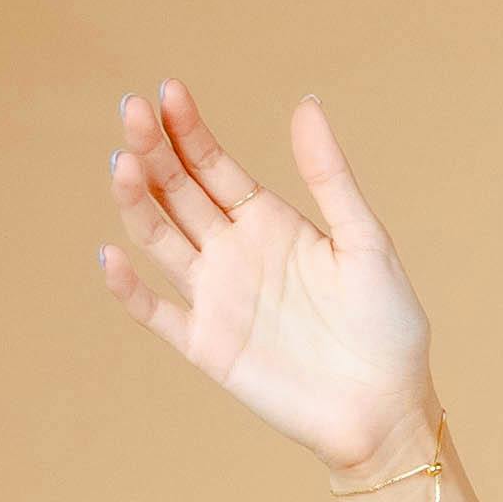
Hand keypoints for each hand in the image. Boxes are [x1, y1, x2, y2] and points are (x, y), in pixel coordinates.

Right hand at [94, 82, 431, 475]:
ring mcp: (216, 297)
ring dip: (137, 202)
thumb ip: (331, 177)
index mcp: (268, 221)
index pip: (213, 164)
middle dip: (154, 151)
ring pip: (160, 239)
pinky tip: (114, 254)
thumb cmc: (388, 327)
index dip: (188, 129)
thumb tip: (307, 105)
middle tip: (132, 110)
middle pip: (178, 192)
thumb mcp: (366, 242)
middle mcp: (233, 252)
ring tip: (123, 164)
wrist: (388, 411)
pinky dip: (131, 288)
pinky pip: (157, 313)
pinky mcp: (208, 346)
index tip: (169, 91)